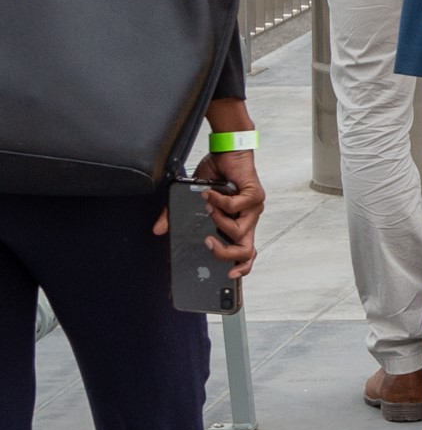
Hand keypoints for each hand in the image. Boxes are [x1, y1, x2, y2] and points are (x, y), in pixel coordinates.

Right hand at [152, 149, 263, 279]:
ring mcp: (253, 209)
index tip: (229, 276)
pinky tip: (208, 193)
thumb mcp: (192, 201)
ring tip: (207, 208)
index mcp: (237, 225)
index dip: (241, 267)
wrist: (227, 152)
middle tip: (208, 243)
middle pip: (246, 250)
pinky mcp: (254, 195)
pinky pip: (235, 206)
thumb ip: (176, 216)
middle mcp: (248, 220)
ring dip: (218, 222)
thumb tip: (159, 230)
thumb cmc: (215, 177)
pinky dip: (218, 201)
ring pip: (238, 231)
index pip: (245, 253)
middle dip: (224, 252)